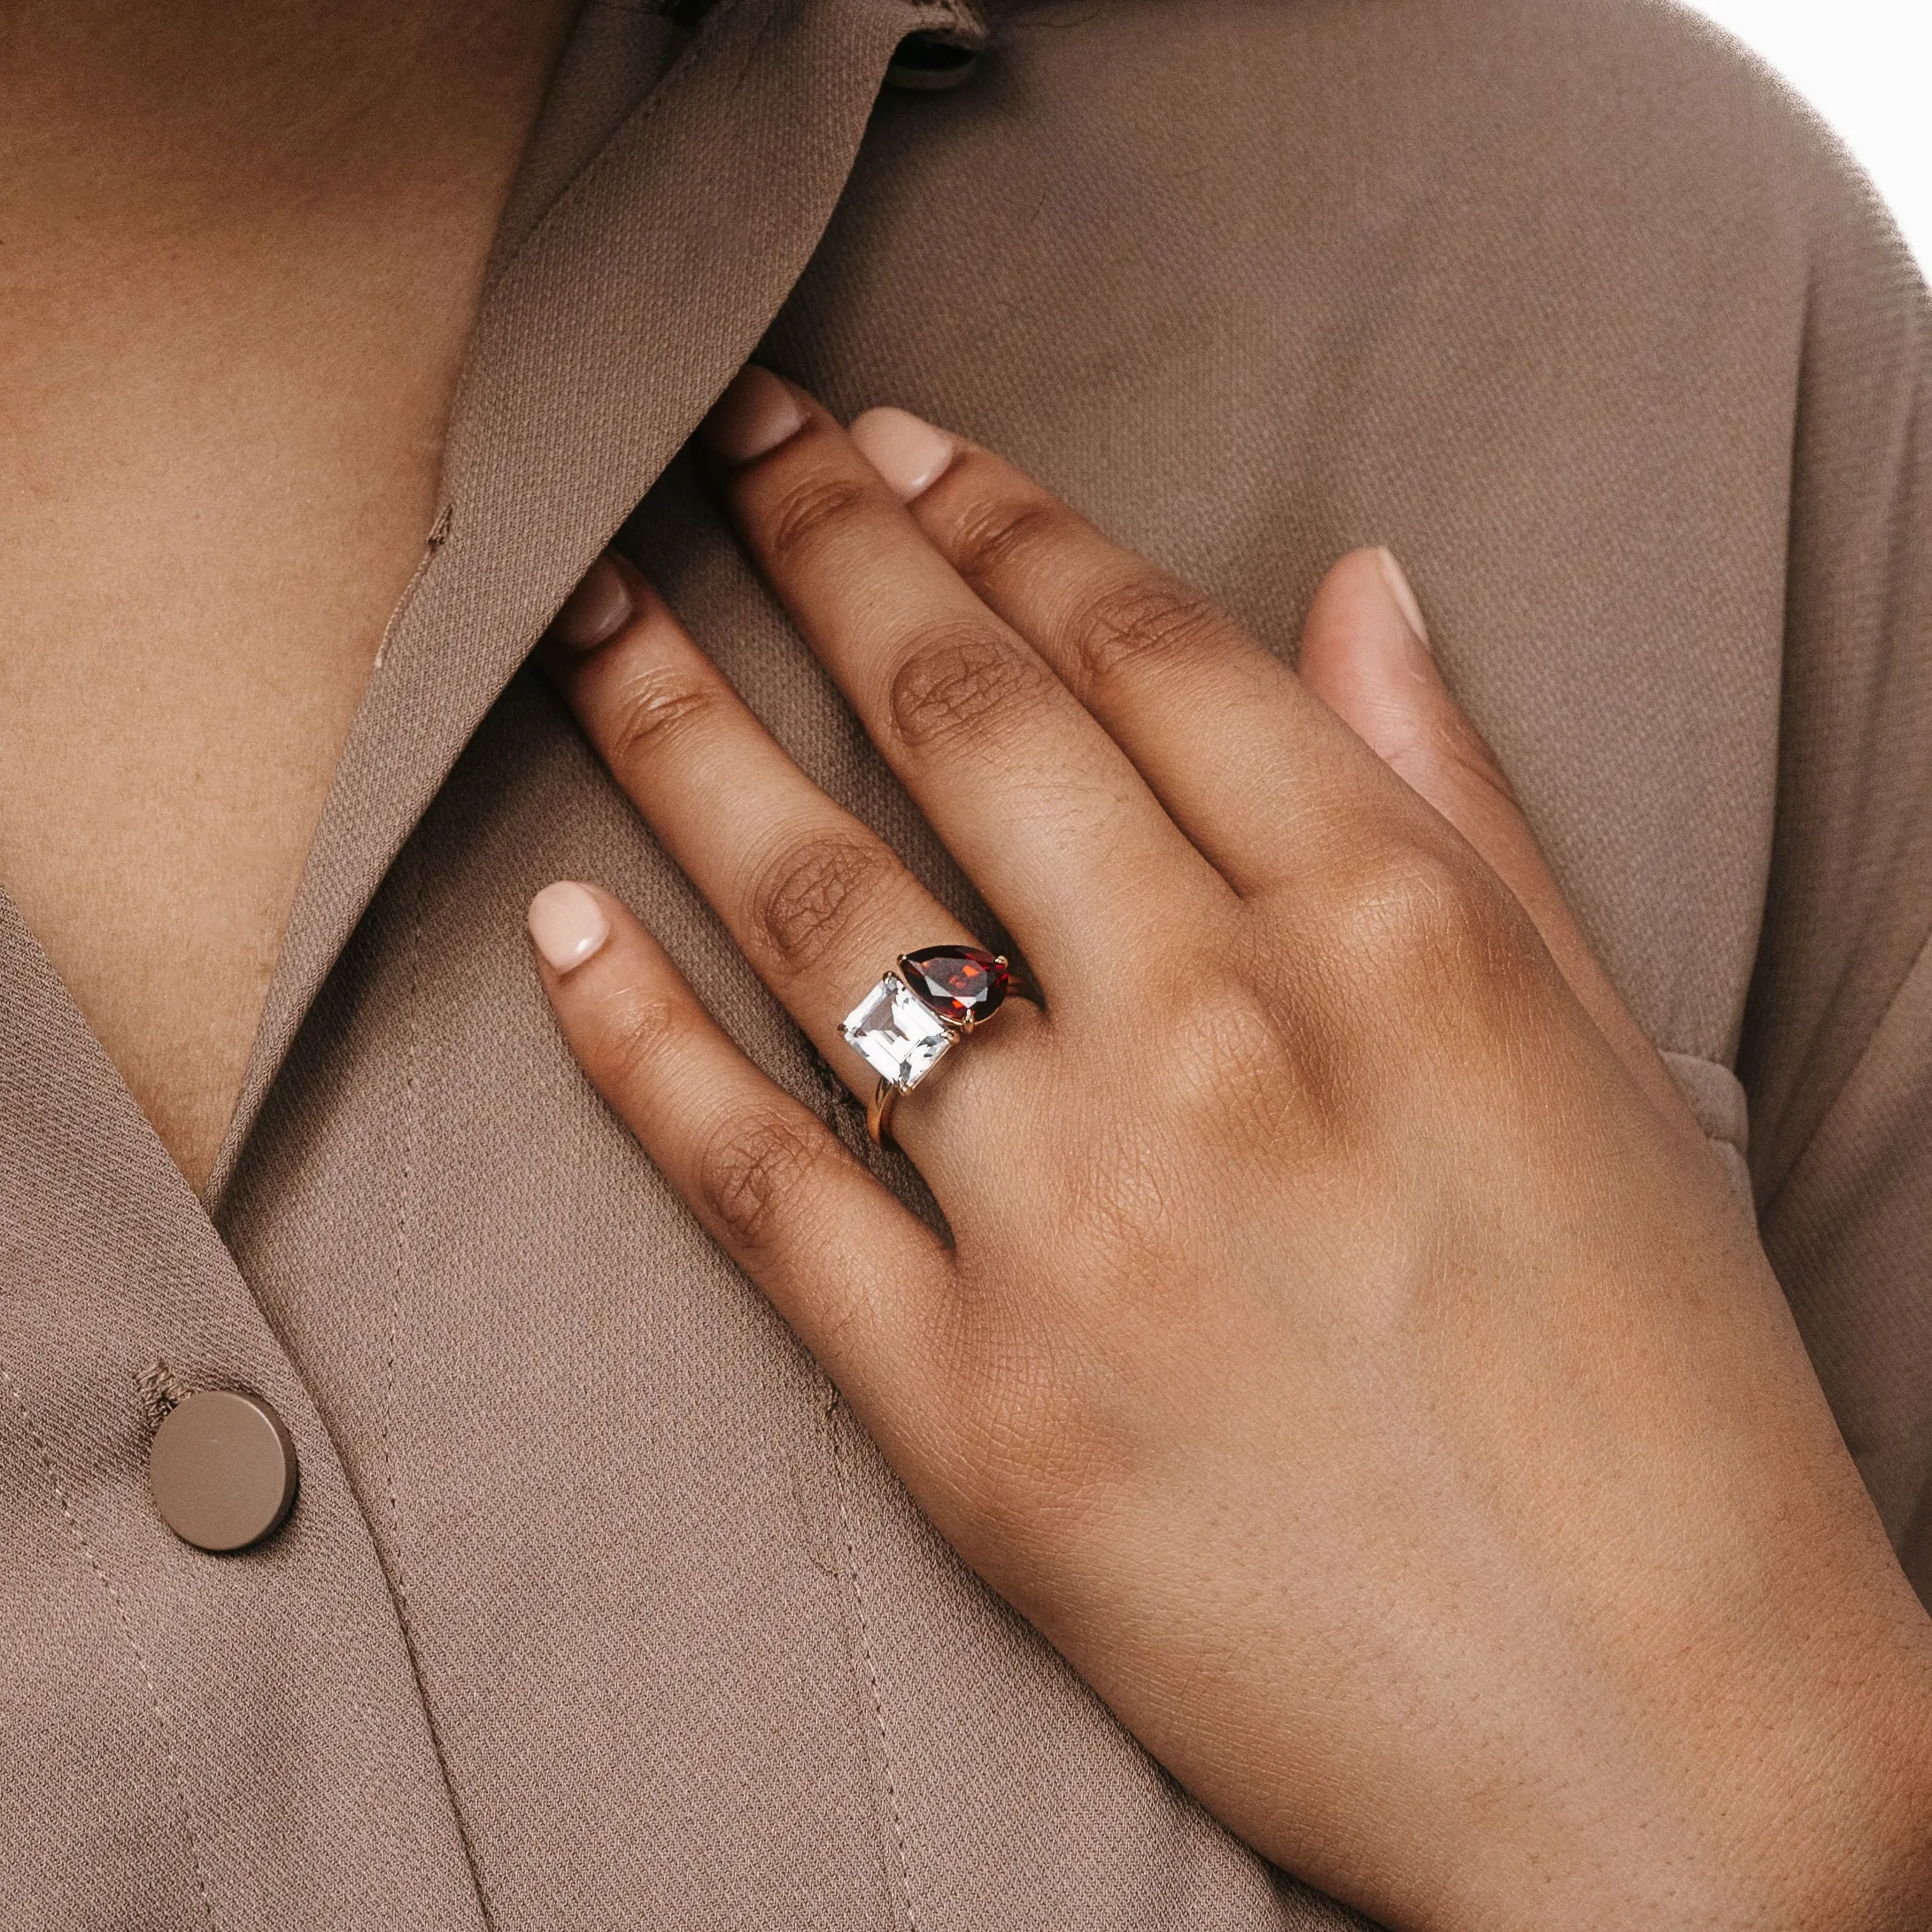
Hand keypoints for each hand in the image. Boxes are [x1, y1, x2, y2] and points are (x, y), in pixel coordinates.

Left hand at [527, 369, 1931, 1929]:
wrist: (1662, 1746)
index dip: (997, 516)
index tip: (895, 440)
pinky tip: (560, 933)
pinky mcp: (972, 1415)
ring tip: (589, 628)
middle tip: (718, 446)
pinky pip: (754, 1187)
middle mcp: (1220, 1040)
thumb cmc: (1669, 1391)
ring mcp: (1076, 1228)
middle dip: (817, 548)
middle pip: (957, 720)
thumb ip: (1459, 802)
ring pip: (822, 916)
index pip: (1143, 648)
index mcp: (1397, 932)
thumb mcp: (1600, 1050)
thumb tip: (1355, 592)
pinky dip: (635, 1048)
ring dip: (682, 737)